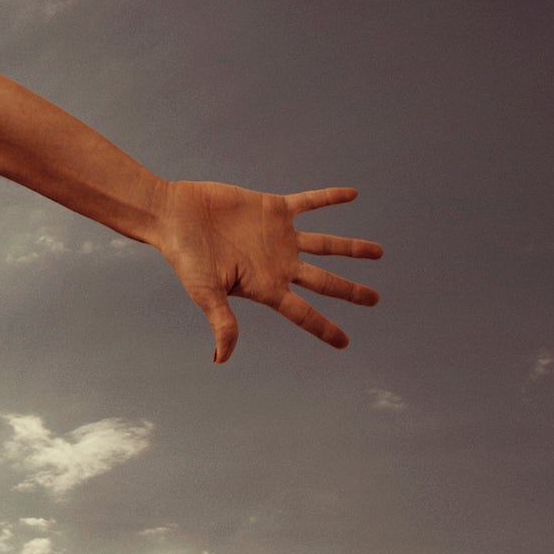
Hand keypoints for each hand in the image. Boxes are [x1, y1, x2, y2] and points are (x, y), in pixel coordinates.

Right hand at [154, 181, 381, 362]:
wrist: (174, 215)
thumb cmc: (186, 257)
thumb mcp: (205, 292)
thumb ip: (222, 321)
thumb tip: (221, 360)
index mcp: (266, 287)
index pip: (303, 313)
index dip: (325, 328)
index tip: (346, 343)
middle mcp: (278, 264)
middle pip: (324, 281)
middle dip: (351, 291)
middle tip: (376, 300)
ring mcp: (279, 236)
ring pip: (325, 244)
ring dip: (352, 248)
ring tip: (379, 252)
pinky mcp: (274, 208)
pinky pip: (309, 202)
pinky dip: (330, 198)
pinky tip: (353, 194)